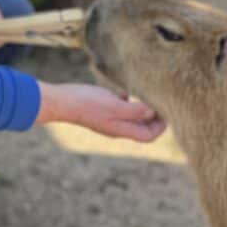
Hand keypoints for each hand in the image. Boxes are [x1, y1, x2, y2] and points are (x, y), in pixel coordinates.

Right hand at [36, 82, 165, 143]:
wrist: (61, 102)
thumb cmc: (87, 104)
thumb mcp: (115, 105)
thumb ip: (136, 110)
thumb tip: (154, 111)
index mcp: (121, 130)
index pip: (148, 135)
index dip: (160, 126)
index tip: (165, 111)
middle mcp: (116, 127)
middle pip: (141, 127)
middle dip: (152, 117)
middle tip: (158, 101)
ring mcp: (107, 119)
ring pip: (130, 117)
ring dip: (139, 108)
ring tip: (143, 94)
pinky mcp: (100, 110)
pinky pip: (119, 108)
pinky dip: (125, 100)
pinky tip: (123, 90)